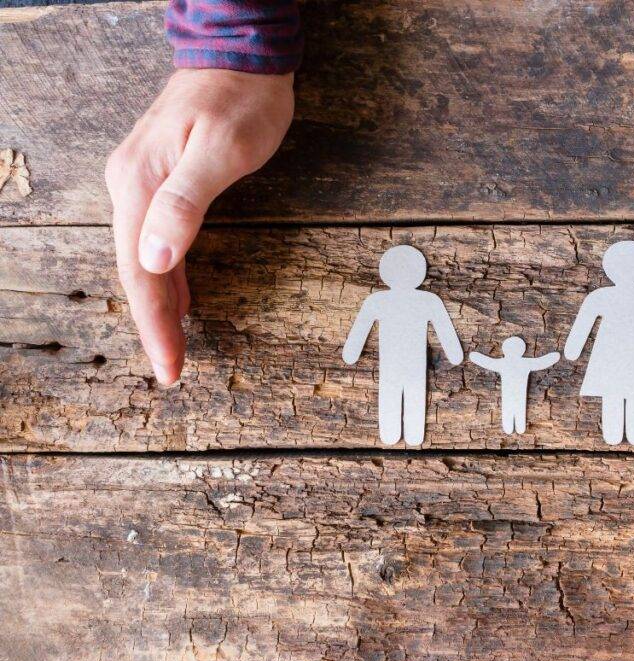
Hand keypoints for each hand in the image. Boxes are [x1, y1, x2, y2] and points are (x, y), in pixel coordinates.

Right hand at [105, 69, 293, 383]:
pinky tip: (177, 297)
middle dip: (153, 324)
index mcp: (140, 185)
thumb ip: (186, 202)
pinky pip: (158, 242)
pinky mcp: (162, 182)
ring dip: (159, 305)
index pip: (140, 271)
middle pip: (136, 271)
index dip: (154, 323)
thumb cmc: (240, 100)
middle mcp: (131, 187)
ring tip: (173, 346)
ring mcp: (143, 184)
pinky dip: (167, 276)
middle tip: (173, 369)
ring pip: (145, 260)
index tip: (169, 364)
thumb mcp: (221, 150)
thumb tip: (154, 257)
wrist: (240, 56)